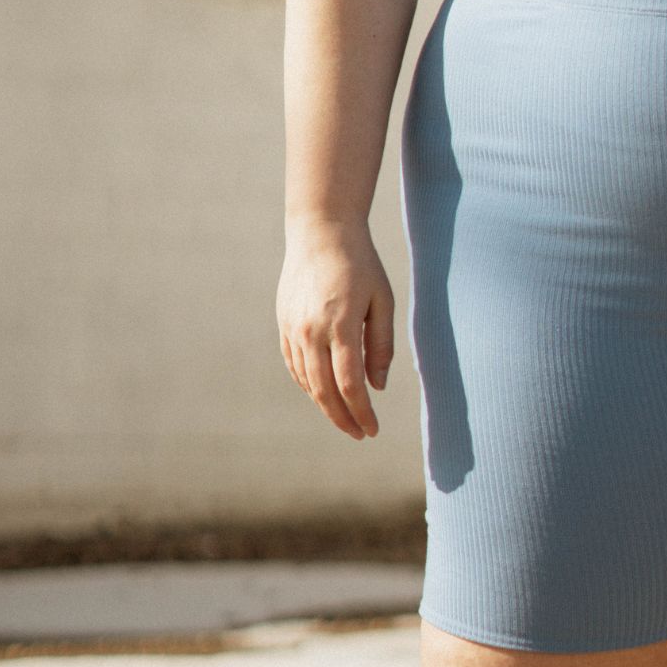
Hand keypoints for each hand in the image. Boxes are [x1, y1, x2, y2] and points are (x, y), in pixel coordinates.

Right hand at [276, 221, 395, 440]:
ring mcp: (293, 328)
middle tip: (361, 433)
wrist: (320, 232)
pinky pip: (294, 365)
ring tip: (346, 417)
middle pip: (325, 391)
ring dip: (326, 405)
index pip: (349, 385)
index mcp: (341, 325)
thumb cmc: (360, 264)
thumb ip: (381, 345)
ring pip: (307, 381)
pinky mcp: (284, 324)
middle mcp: (311, 331)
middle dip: (343, 418)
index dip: (362, 412)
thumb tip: (377, 387)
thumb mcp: (382, 300)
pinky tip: (324, 393)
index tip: (373, 429)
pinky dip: (309, 385)